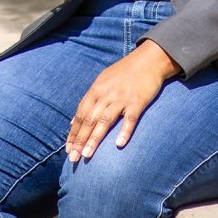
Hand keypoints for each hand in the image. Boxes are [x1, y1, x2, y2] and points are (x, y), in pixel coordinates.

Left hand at [66, 40, 182, 162]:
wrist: (149, 59)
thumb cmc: (124, 72)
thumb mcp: (102, 82)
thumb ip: (88, 101)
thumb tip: (72, 121)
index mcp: (96, 90)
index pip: (80, 114)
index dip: (73, 132)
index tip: (68, 149)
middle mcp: (106, 94)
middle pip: (89, 119)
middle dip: (80, 140)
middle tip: (74, 158)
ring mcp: (121, 98)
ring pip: (105, 121)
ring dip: (95, 139)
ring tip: (87, 154)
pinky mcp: (138, 101)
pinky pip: (129, 118)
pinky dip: (124, 131)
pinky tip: (119, 144)